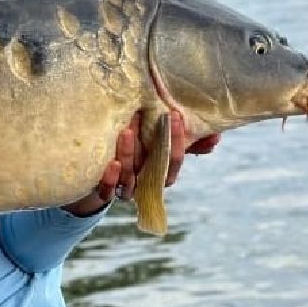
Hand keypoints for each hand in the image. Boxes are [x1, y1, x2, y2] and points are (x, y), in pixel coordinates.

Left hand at [62, 112, 220, 216]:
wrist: (91, 172)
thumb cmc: (134, 153)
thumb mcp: (157, 144)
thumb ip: (186, 141)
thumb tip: (216, 135)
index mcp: (159, 172)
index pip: (173, 161)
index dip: (178, 142)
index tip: (176, 115)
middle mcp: (143, 182)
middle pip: (153, 168)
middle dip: (158, 144)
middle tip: (159, 116)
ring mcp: (123, 188)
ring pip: (130, 177)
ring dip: (130, 155)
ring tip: (127, 131)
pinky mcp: (101, 191)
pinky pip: (107, 191)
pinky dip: (110, 179)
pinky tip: (112, 163)